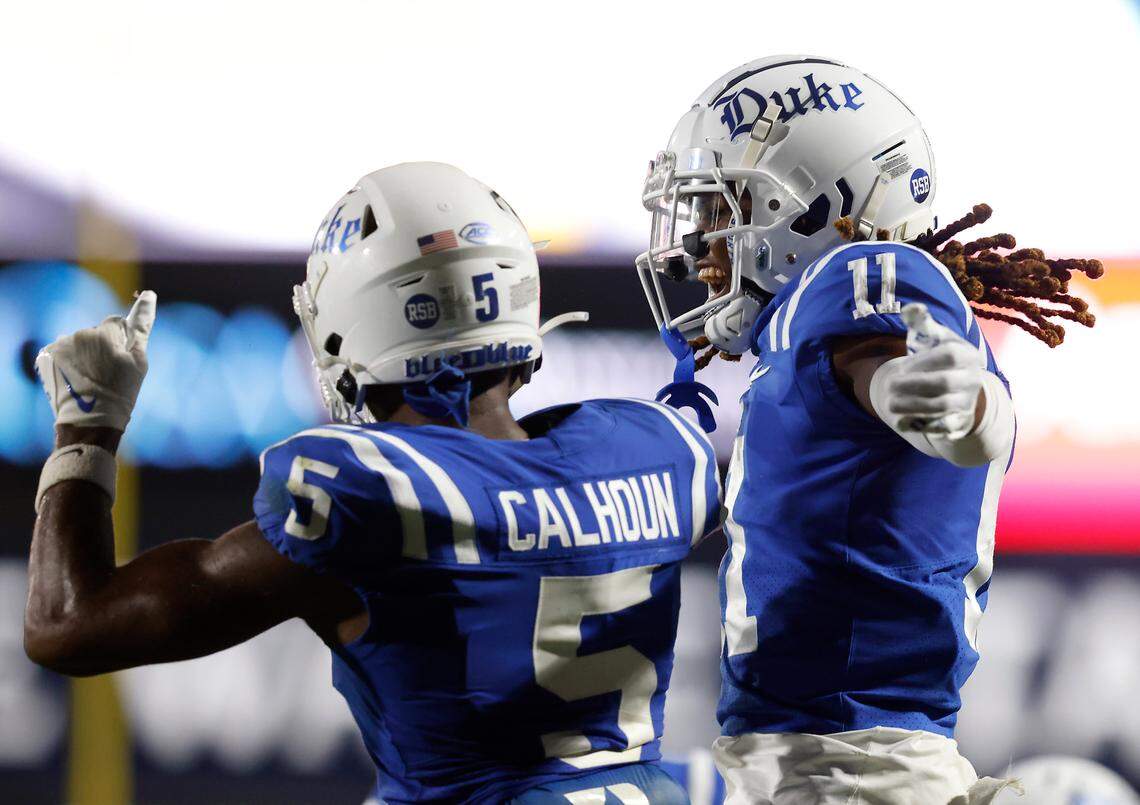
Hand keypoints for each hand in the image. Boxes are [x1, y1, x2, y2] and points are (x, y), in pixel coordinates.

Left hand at [36, 291, 156, 432]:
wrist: (90, 420)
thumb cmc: (121, 391)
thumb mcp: (139, 360)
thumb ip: (142, 326)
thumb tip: (148, 294)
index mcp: (104, 333)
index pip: (115, 323)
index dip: (120, 342)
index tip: (119, 361)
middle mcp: (79, 334)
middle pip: (95, 333)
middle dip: (101, 347)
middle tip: (106, 374)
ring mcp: (59, 345)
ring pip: (78, 342)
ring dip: (84, 354)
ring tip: (89, 379)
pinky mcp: (45, 356)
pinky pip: (61, 351)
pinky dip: (67, 362)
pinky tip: (74, 378)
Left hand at [886, 302, 983, 438]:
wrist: (959, 389)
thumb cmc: (938, 358)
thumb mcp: (932, 338)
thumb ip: (921, 322)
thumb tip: (911, 308)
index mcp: (968, 355)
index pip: (948, 355)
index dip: (921, 361)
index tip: (901, 366)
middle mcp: (973, 379)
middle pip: (944, 383)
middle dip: (912, 385)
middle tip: (889, 386)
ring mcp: (967, 402)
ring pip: (942, 407)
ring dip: (912, 406)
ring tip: (890, 404)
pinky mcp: (959, 422)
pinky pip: (943, 427)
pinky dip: (922, 426)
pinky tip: (902, 423)